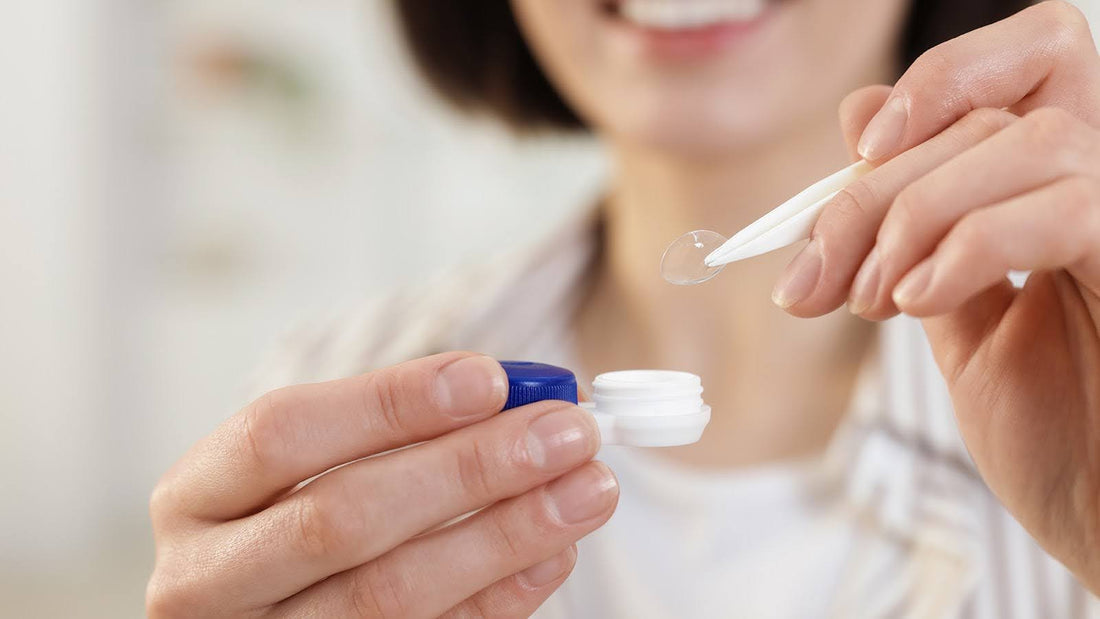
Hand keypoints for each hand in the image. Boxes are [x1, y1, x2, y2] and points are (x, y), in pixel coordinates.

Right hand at [146, 352, 615, 617]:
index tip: (490, 379)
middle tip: (566, 433)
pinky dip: (498, 597)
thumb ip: (395, 427)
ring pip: (388, 595)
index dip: (388, 404)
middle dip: (468, 469)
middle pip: (341, 519)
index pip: (280, 435)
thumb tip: (517, 392)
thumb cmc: (298, 518)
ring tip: (586, 489)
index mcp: (194, 499)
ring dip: (504, 534)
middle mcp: (205, 582)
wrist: (267, 612)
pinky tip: (553, 552)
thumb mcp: (313, 467)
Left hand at [772, 1, 1099, 589]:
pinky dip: (972, 245)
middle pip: (985, 118)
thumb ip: (916, 222)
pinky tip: (921, 303)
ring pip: (1025, 142)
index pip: (1025, 59)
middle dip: (874, 195)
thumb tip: (863, 115)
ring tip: (878, 302)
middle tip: (821, 278)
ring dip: (918, 218)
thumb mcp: (953, 314)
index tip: (853, 157)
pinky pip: (1068, 206)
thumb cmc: (1050, 430)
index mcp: (1060, 190)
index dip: (939, 80)